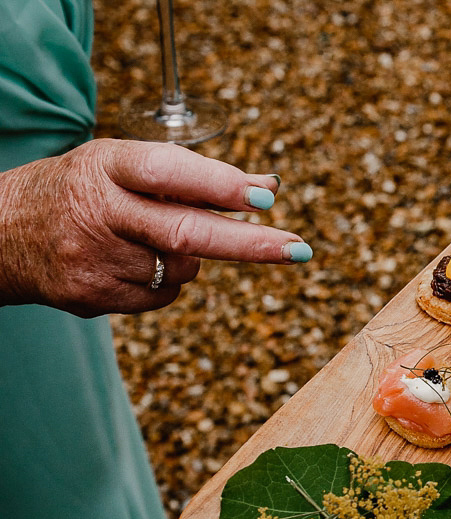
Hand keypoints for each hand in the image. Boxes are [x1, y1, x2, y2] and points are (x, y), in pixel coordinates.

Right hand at [0, 138, 311, 316]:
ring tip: (150, 240)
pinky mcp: (94, 297)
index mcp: (105, 167)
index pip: (165, 172)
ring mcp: (94, 259)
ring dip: (190, 258)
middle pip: (184, 232)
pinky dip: (166, 281)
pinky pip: (162, 295)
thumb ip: (196, 177)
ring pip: (181, 268)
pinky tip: (133, 264)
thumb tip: (267, 187)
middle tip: (299, 249)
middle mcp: (98, 211)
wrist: (2, 234)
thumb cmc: (83, 191)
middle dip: (249, 244)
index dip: (216, 185)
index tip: (263, 197)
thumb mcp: (126, 166)